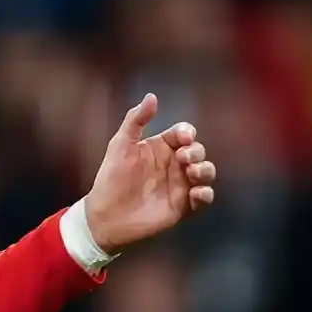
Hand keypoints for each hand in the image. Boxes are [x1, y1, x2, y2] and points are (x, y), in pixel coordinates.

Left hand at [84, 93, 215, 252]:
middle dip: (196, 151)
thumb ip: (135, 120)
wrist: (105, 215)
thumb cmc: (111, 178)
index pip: (183, 133)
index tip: (183, 138)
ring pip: (206, 172)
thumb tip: (152, 96)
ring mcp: (179, 185)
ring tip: (192, 173)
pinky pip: (204, 198)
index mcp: (160, 147)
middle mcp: (173, 164)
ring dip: (205, 170)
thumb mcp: (120, 145)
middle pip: (197, 150)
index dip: (187, 133)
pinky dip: (205, 194)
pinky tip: (195, 194)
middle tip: (184, 158)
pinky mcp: (183, 206)